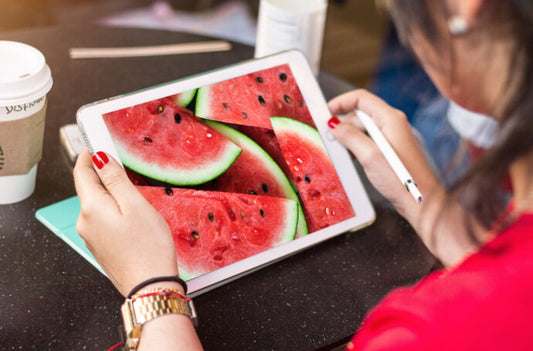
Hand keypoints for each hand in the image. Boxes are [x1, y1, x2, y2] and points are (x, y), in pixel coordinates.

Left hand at [73, 148, 177, 295]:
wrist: (150, 285)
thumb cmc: (148, 247)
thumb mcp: (135, 205)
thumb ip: (115, 180)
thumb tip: (99, 158)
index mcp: (91, 207)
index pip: (81, 173)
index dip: (87, 155)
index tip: (95, 142)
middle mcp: (86, 222)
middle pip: (88, 188)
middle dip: (100, 173)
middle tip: (119, 162)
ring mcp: (92, 236)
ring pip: (96, 205)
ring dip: (109, 192)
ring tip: (130, 188)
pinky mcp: (101, 246)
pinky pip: (102, 220)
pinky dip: (112, 209)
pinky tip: (130, 214)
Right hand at [327, 89, 441, 226]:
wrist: (421, 201)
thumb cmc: (401, 180)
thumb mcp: (370, 156)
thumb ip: (350, 137)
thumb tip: (333, 124)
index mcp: (390, 119)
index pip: (361, 98)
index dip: (341, 102)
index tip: (325, 112)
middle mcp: (392, 123)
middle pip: (360, 114)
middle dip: (343, 125)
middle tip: (330, 140)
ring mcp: (392, 136)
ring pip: (362, 128)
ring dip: (349, 138)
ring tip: (341, 153)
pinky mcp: (390, 149)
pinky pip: (368, 140)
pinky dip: (356, 146)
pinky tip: (352, 159)